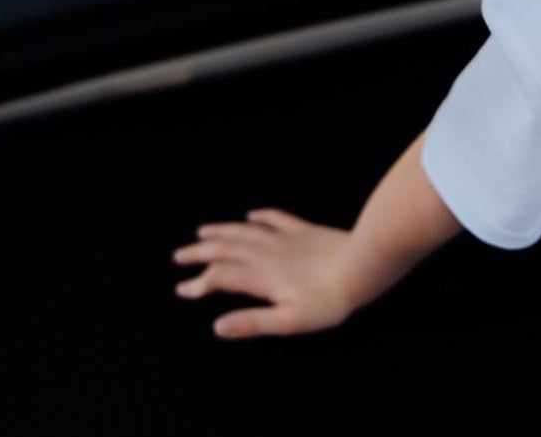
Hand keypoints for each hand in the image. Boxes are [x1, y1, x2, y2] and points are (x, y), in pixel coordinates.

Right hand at [173, 208, 358, 338]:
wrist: (362, 264)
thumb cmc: (328, 299)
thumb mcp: (289, 320)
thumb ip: (252, 322)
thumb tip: (218, 326)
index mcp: (260, 276)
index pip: (220, 277)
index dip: (199, 284)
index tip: (182, 289)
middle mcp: (266, 252)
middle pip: (225, 248)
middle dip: (200, 252)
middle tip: (179, 255)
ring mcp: (284, 237)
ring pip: (244, 230)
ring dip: (221, 231)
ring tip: (203, 232)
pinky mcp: (303, 229)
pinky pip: (275, 218)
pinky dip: (259, 216)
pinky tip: (252, 214)